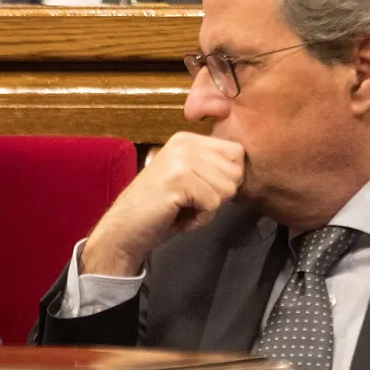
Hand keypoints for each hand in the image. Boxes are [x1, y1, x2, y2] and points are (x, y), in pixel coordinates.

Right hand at [80, 132, 243, 276]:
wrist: (125, 229)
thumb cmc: (160, 210)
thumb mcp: (189, 179)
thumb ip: (212, 168)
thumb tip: (244, 170)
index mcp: (187, 139)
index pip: (237, 153)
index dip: (226, 180)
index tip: (199, 190)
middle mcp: (184, 143)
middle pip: (236, 173)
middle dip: (218, 196)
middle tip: (189, 202)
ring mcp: (180, 160)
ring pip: (227, 189)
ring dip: (208, 209)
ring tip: (182, 208)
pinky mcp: (178, 180)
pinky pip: (213, 204)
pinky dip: (199, 219)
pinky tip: (178, 215)